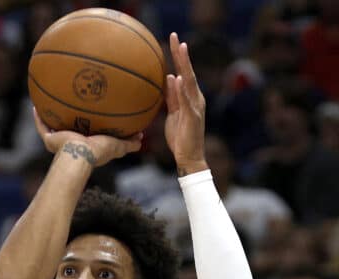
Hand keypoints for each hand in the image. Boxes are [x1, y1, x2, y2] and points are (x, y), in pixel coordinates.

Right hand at [33, 108, 141, 166]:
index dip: (86, 127)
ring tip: (48, 102)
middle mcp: (70, 143)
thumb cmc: (99, 152)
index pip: (85, 134)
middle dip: (67, 120)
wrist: (81, 155)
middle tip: (70, 106)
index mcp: (85, 145)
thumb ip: (129, 143)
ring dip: (50, 117)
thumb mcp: (118, 146)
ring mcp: (58, 142)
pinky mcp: (49, 139)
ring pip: (52, 127)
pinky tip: (36, 105)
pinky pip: (41, 126)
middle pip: (67, 130)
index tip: (89, 116)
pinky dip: (38, 117)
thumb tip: (142, 137)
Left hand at [165, 33, 208, 175]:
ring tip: (179, 49)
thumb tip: (168, 79)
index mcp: (190, 96)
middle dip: (181, 54)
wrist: (189, 156)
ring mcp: (196, 106)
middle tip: (174, 36)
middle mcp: (196, 97)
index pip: (183, 73)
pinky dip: (181, 89)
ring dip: (184, 64)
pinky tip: (176, 78)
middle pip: (188, 71)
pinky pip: (185, 100)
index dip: (178, 57)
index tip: (172, 41)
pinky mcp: (193, 116)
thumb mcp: (173, 113)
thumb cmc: (180, 136)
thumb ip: (172, 97)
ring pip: (189, 81)